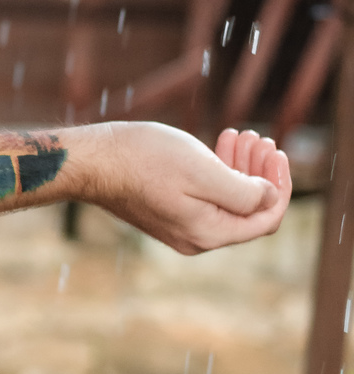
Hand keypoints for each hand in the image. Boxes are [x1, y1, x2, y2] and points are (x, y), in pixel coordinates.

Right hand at [76, 122, 290, 253]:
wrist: (92, 162)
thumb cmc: (144, 160)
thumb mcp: (203, 169)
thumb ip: (244, 191)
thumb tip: (270, 197)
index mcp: (210, 232)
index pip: (266, 219)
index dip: (280, 186)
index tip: (275, 152)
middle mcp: (197, 238)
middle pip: (249, 211)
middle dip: (261, 172)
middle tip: (259, 137)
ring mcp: (181, 228)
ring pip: (228, 201)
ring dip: (241, 167)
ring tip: (241, 135)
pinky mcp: (168, 213)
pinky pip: (207, 198)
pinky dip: (218, 171)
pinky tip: (219, 145)